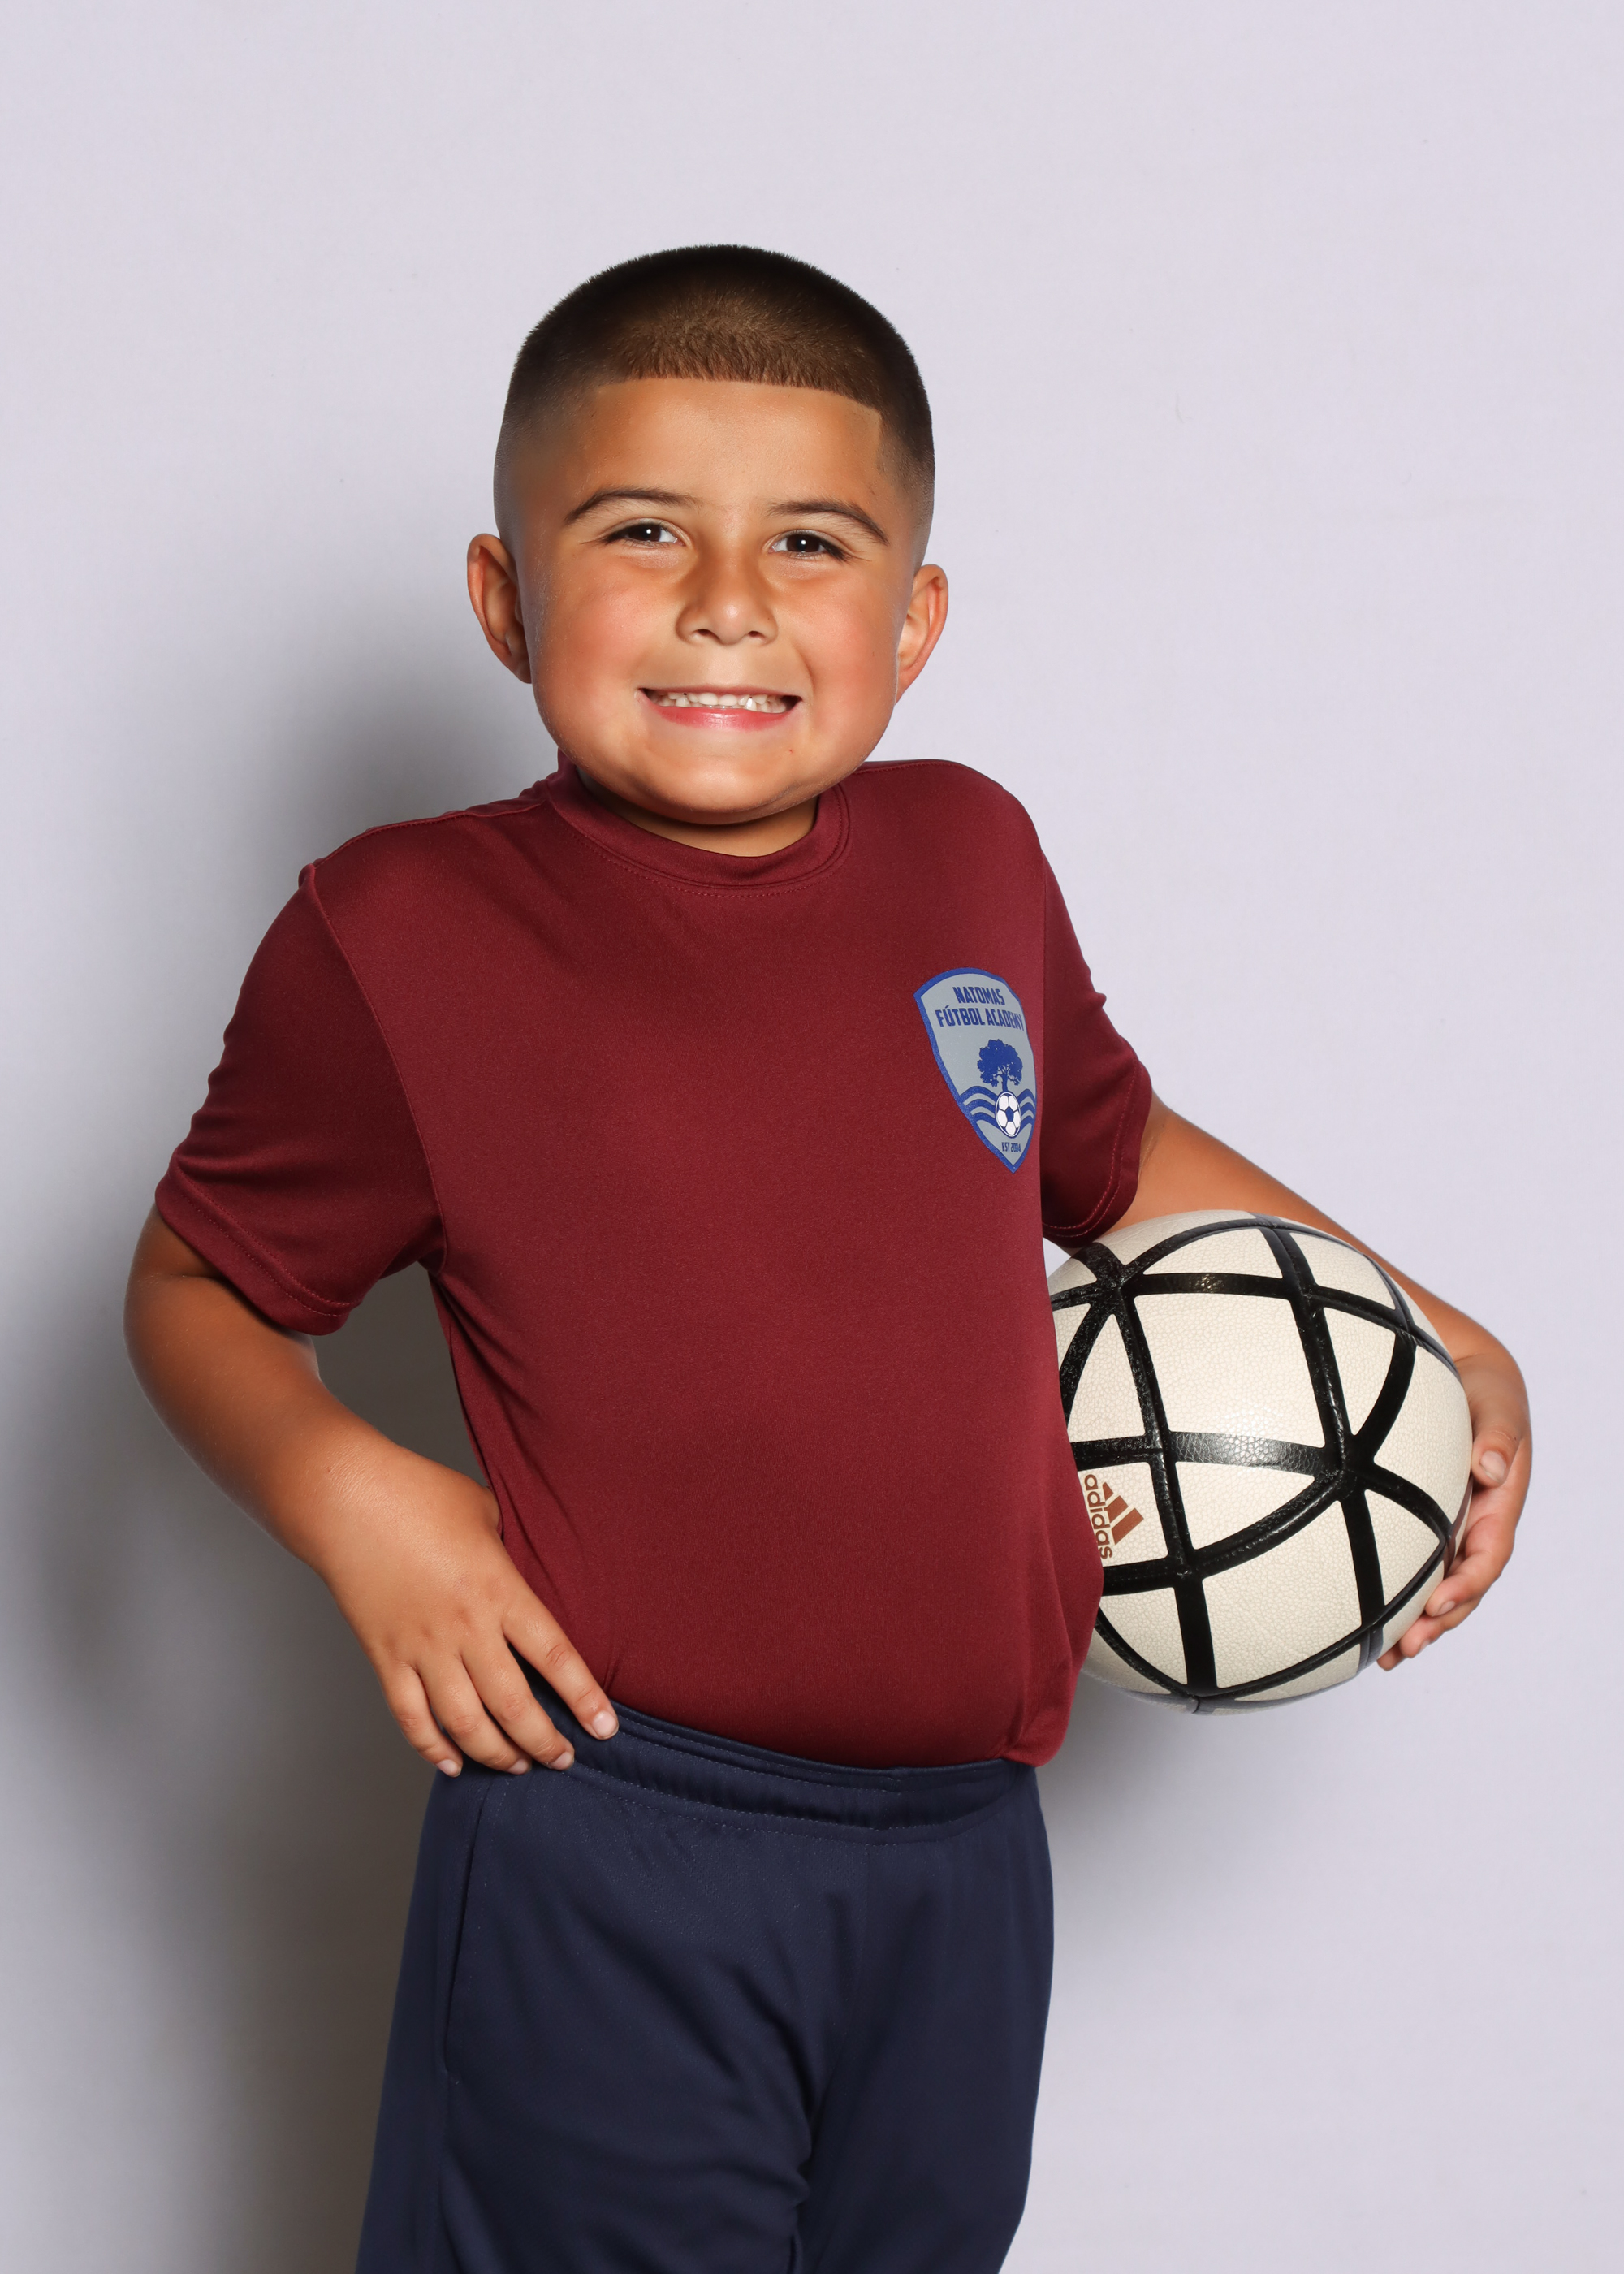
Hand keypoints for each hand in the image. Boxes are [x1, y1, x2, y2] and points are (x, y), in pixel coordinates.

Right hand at [313, 1443, 618, 1773]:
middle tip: (564, 1760)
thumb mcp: (485, 1510)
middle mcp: (464, 1627)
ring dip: (496, 1754)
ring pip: (465, 1724)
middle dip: (544, 1742)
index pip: (554, 1656)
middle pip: (514, 1704)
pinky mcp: (384, 1657)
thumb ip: (510, 1545)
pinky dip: (433, 1747)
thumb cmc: (419, 1492)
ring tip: (518, 1766)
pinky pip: (410, 1718)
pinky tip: (453, 1763)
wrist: (346, 1498)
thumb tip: (526, 1560)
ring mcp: (421, 1647)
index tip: (605, 1729)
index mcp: (498, 1588)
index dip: (584, 1698)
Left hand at [1378, 1344, 1529, 1668]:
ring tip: (1386, 1655)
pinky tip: (1361, 1618)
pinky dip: (1390, 1592)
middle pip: (1460, 1587)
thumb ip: (1497, 1434)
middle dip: (1437, 1622)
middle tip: (1407, 1647)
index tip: (1439, 1605)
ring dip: (1415, 1622)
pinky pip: (1406, 1563)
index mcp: (1497, 1507)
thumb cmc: (1483, 1390)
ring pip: (1433, 1585)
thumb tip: (1491, 1468)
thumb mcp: (1497, 1404)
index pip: (1487, 1556)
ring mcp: (1446, 1528)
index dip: (1466, 1585)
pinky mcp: (1417, 1523)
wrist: (1461, 1376)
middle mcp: (1472, 1526)